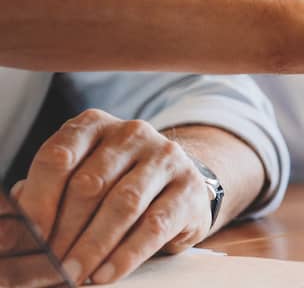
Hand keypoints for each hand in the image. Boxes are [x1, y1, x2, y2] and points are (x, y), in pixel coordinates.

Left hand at [15, 110, 212, 284]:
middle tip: (50, 265)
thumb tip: (8, 233)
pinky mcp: (189, 188)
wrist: (178, 185)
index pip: (58, 158)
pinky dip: (126, 254)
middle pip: (89, 185)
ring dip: (93, 246)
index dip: (38, 202)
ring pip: (123, 204)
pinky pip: (155, 225)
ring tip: (75, 274)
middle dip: (64, 232)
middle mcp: (132, 133)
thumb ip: (45, 196)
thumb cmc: (115, 185)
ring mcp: (165, 157)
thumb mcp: (79, 179)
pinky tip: (107, 274)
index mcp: (94, 126)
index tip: (28, 239)